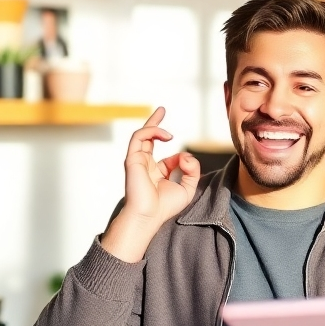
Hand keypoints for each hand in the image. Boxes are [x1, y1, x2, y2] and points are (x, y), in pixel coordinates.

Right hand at [101, 108, 200, 261]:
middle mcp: (145, 165)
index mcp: (156, 173)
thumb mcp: (187, 188)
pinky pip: (139, 137)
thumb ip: (192, 170)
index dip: (181, 157)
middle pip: (147, 139)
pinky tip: (166, 135)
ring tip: (165, 120)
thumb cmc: (165, 207)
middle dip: (154, 123)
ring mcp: (137, 161)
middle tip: (162, 109)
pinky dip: (152, 131)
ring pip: (142, 135)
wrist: (148, 216)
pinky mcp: (132, 158)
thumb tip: (185, 153)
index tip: (187, 164)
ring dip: (154, 125)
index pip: (167, 157)